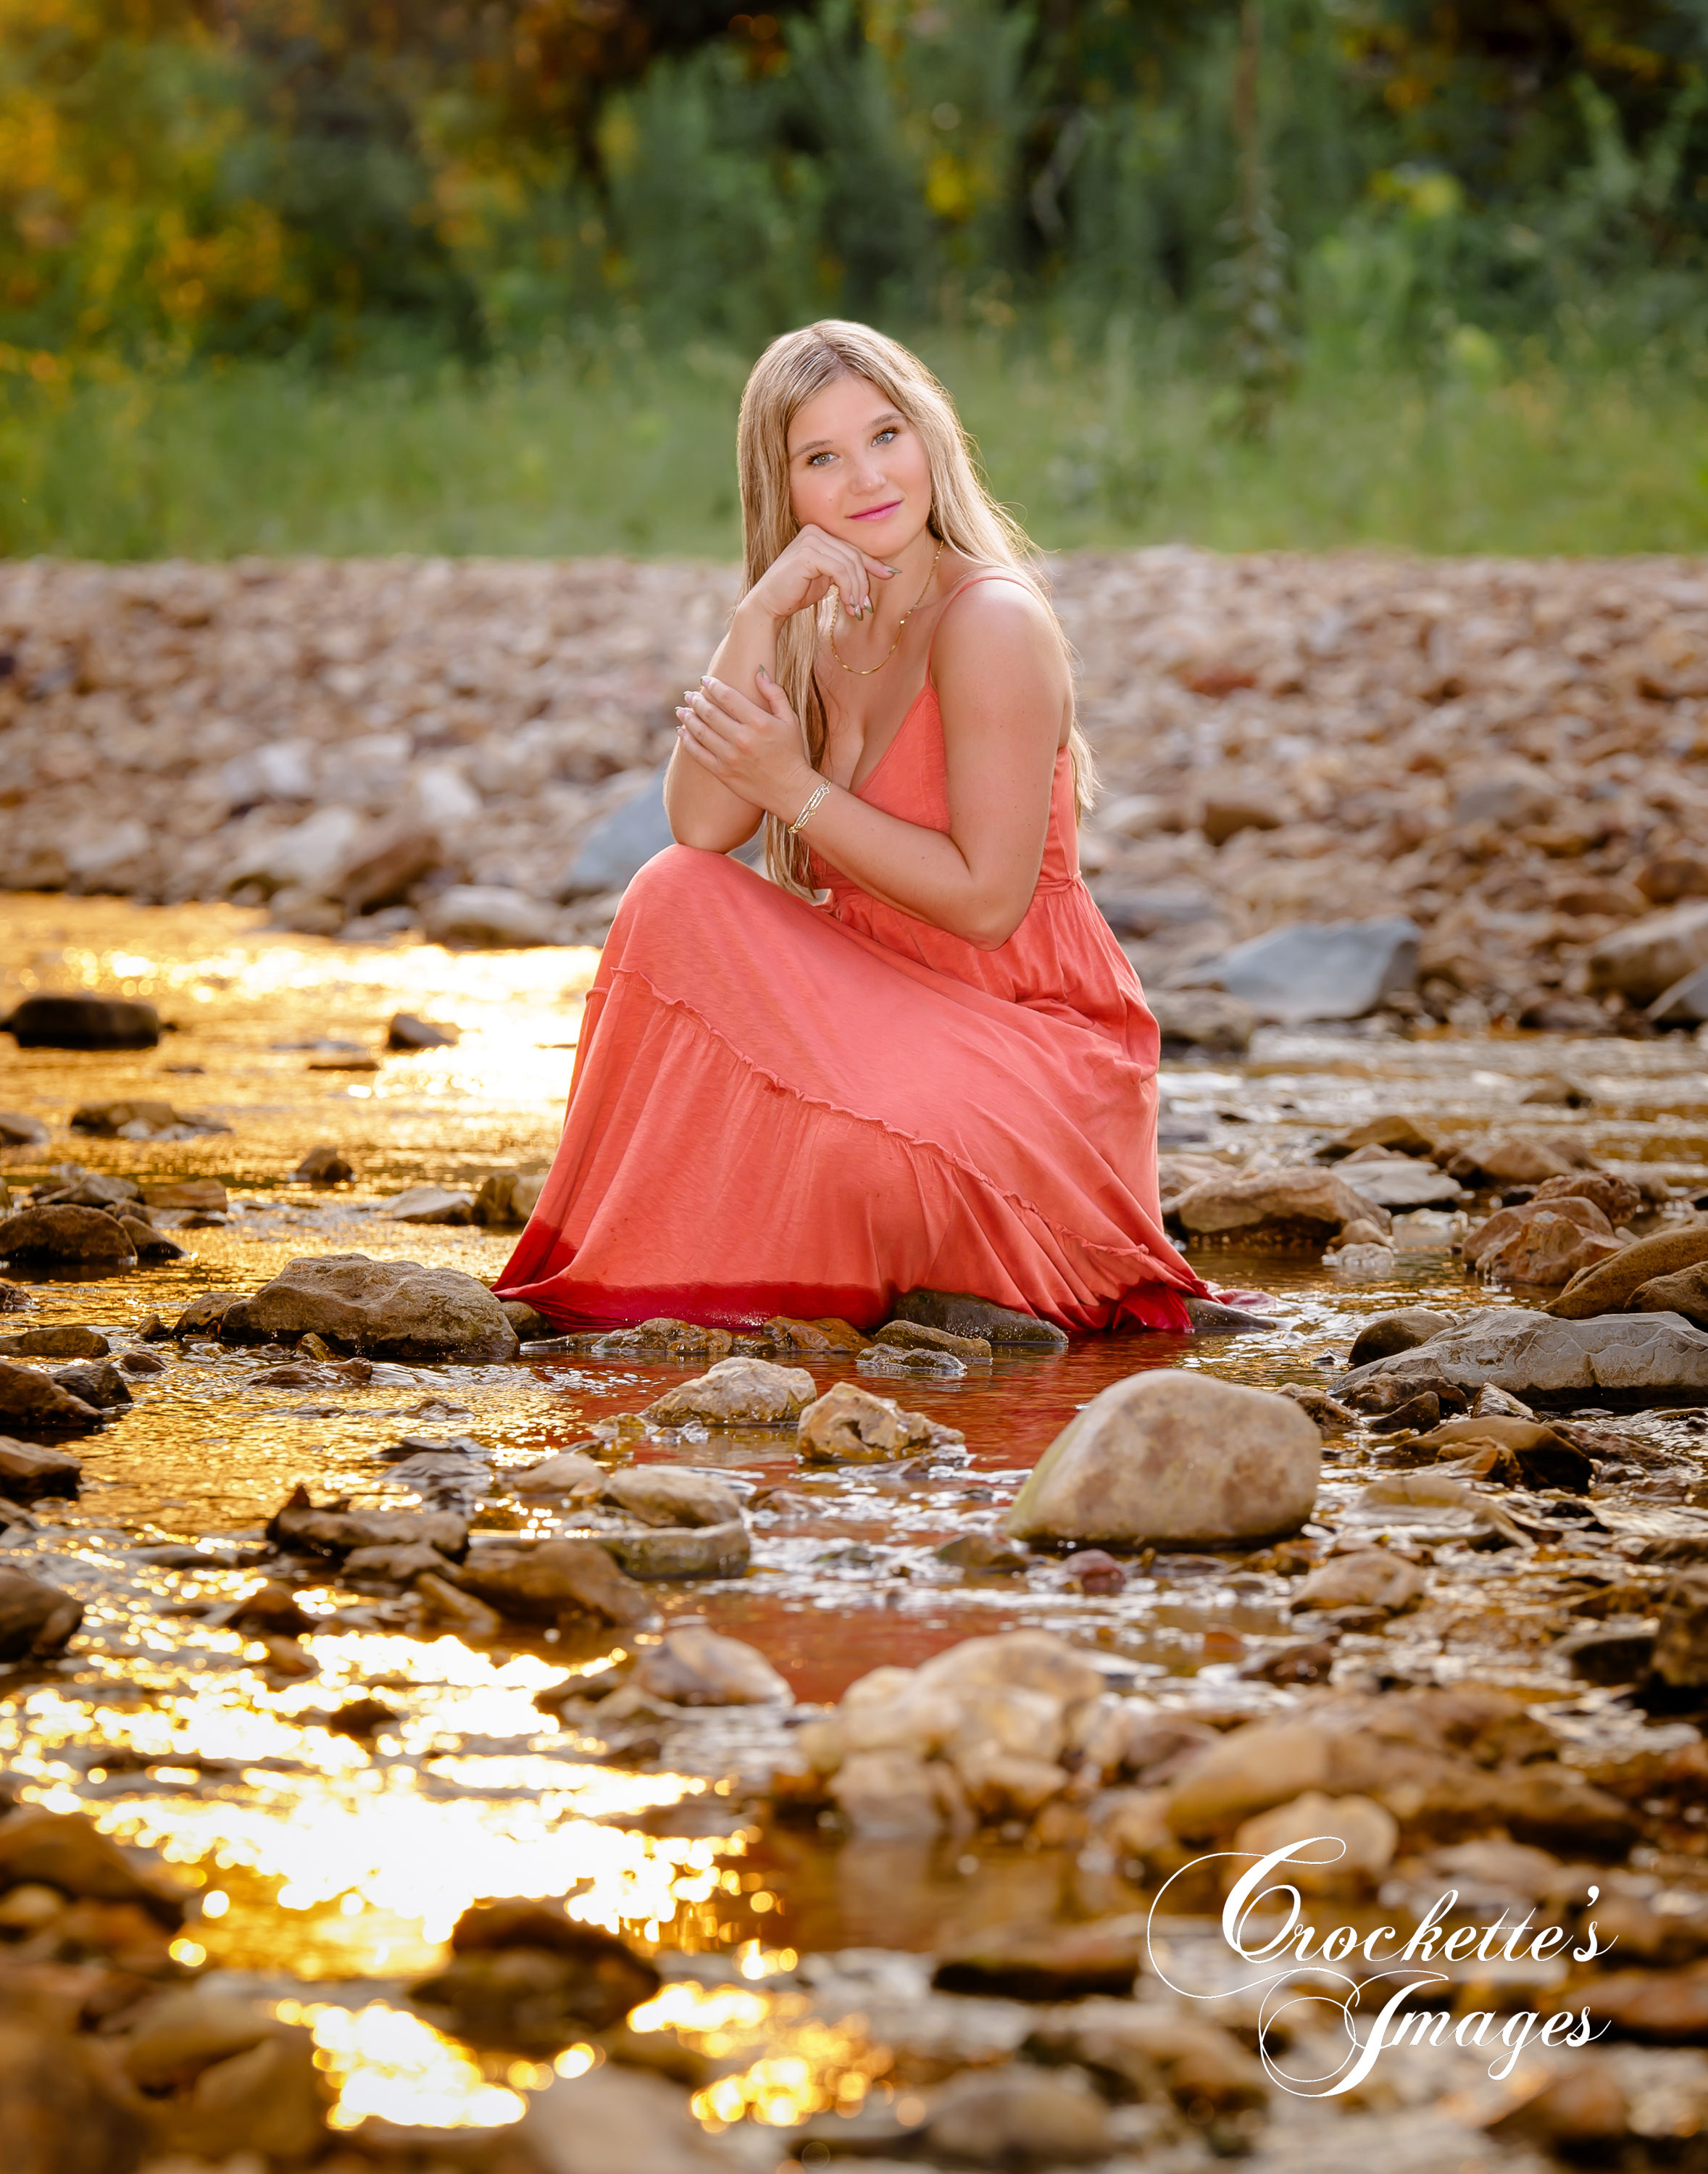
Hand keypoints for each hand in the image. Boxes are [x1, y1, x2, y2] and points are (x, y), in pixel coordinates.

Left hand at [675, 670, 818, 813]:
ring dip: (688, 718)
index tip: (705, 680)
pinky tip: (682, 731)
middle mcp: (742, 738)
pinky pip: (698, 754)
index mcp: (759, 722)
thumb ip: (775, 693)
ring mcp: (730, 757)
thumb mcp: (791, 720)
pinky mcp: (723, 773)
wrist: (791, 790)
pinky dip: (687, 741)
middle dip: (696, 700)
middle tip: (689, 695)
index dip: (713, 685)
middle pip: (710, 712)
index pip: (728, 696)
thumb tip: (759, 671)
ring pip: (700, 732)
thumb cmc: (792, 753)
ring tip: (681, 710)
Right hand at [742, 523, 895, 626]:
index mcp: (818, 532)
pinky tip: (846, 604)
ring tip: (855, 610)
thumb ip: (847, 570)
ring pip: (849, 564)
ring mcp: (810, 540)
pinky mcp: (807, 554)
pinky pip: (839, 571)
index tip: (891, 575)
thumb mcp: (828, 578)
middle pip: (853, 555)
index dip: (873, 563)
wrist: (768, 604)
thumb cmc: (796, 592)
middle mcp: (814, 531)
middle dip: (863, 583)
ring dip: (856, 590)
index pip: (852, 548)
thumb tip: (885, 570)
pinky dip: (847, 589)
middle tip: (864, 607)